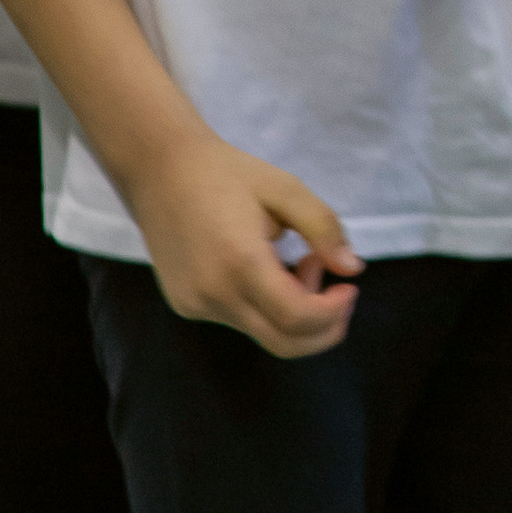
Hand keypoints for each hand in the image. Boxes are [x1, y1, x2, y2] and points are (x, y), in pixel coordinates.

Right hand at [123, 129, 361, 358]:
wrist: (158, 169)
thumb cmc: (227, 173)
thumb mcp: (286, 190)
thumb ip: (324, 229)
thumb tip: (353, 269)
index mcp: (240, 262)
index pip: (298, 318)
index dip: (334, 312)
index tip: (349, 287)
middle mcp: (213, 293)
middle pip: (284, 343)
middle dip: (324, 327)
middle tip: (339, 291)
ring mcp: (195, 303)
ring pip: (264, 332)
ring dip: (295, 310)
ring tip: (298, 261)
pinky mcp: (186, 304)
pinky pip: (240, 320)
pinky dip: (266, 305)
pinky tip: (266, 266)